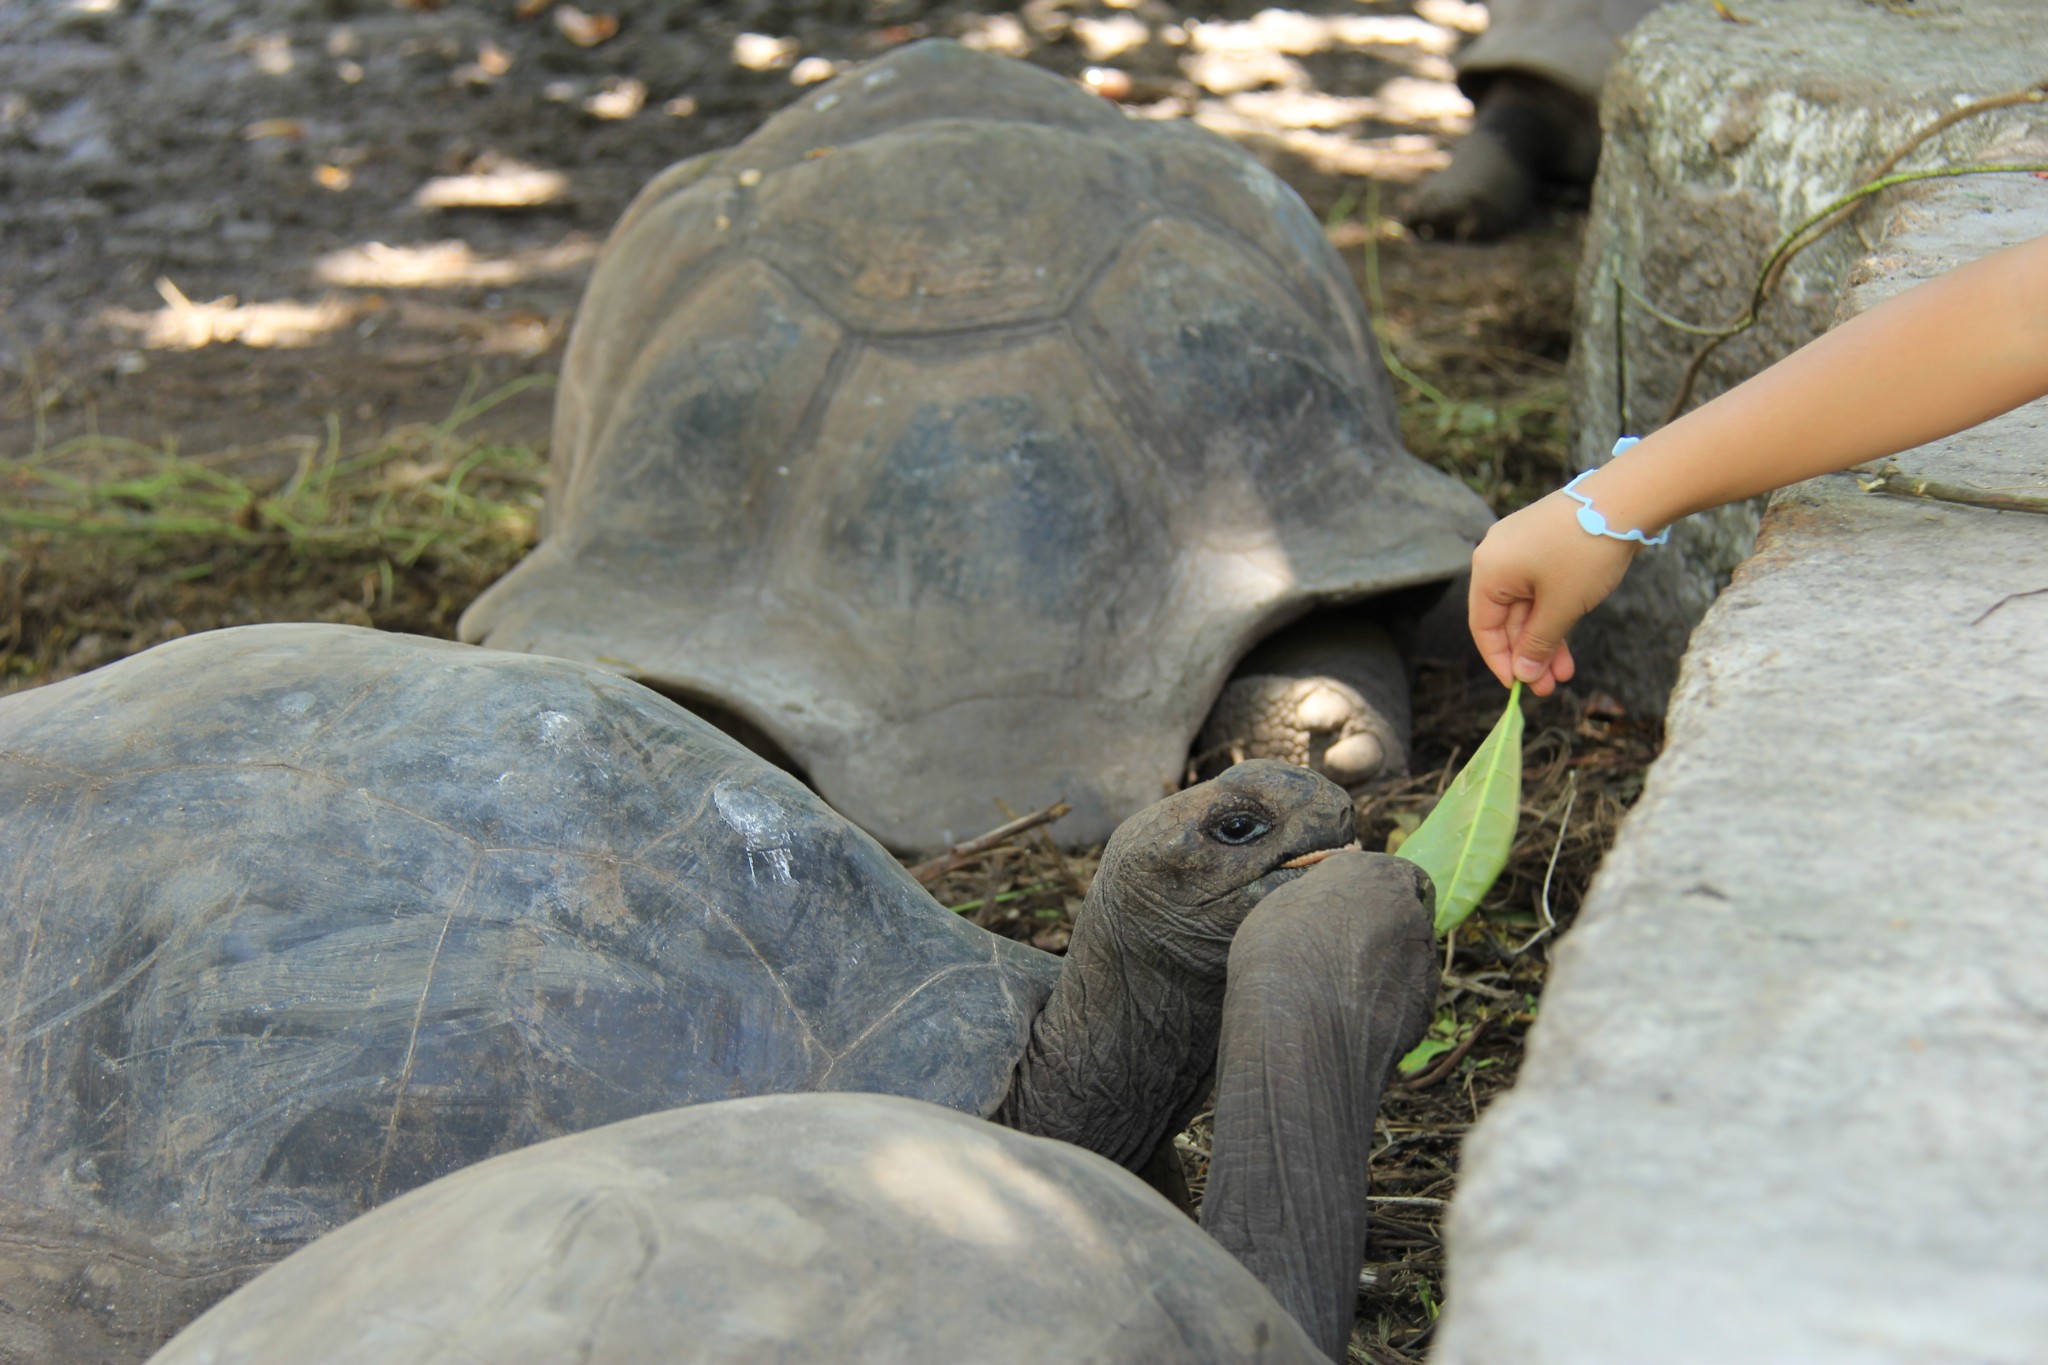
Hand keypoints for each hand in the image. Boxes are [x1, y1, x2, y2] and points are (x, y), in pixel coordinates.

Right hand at [1468, 492, 1639, 695]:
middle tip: (1549, 688)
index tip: (1519, 688)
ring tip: (1566, 673)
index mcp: (1489, 570)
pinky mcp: (1545, 543)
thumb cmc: (1585, 553)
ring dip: (1545, 639)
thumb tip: (1523, 675)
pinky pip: (1541, 588)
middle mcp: (1497, 557)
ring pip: (1527, 606)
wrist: (1624, 499)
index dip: (1500, 661)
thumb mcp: (1561, 607)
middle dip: (1530, 654)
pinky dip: (1554, 614)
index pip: (1483, 627)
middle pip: (1506, 618)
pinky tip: (1568, 639)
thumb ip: (1538, 644)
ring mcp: (1521, 548)